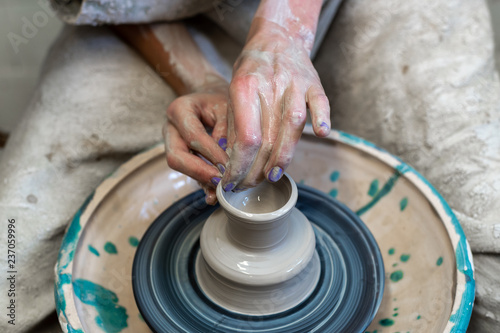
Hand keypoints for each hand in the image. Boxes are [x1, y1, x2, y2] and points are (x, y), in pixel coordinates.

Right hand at [163, 83, 228, 204]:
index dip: (211, 154)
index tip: (229, 166)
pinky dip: (201, 182)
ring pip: (179, 166)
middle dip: (199, 172)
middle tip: (221, 182)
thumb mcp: (228, 108)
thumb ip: (227, 132)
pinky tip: (214, 195)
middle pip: (175, 157)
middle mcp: (170, 127)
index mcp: (180, 110)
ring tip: (221, 189)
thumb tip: (228, 163)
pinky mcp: (179, 154)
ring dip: (200, 179)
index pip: (194, 136)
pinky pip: (187, 171)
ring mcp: (171, 142)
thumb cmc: (221, 101)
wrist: (210, 97)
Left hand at [221, 24, 329, 191]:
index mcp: (244, 87)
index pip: (244, 138)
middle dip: (257, 169)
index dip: (239, 165)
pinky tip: (321, 134)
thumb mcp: (232, 92)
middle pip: (267, 138)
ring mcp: (294, 83)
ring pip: (292, 126)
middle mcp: (270, 86)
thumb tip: (229, 161)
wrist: (276, 38)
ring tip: (272, 177)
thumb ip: (232, 124)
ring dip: (283, 157)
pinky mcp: (313, 83)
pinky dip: (322, 117)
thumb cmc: (252, 71)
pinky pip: (320, 102)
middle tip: (249, 185)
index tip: (232, 181)